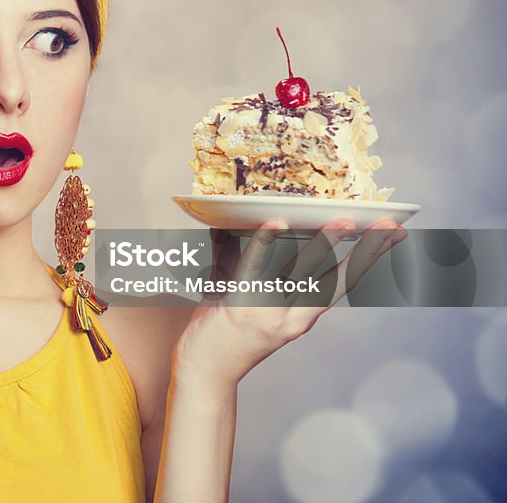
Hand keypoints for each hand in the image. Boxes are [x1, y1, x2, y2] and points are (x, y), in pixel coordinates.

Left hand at [171, 217, 407, 389]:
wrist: (203, 373)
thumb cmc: (224, 337)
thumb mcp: (249, 304)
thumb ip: (249, 267)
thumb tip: (236, 225)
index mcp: (300, 317)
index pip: (342, 284)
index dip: (368, 259)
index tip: (393, 235)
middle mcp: (291, 318)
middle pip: (335, 281)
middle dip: (366, 252)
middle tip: (388, 226)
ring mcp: (267, 313)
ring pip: (302, 274)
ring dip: (322, 246)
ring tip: (343, 223)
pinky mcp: (239, 306)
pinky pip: (253, 268)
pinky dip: (264, 244)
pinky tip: (276, 225)